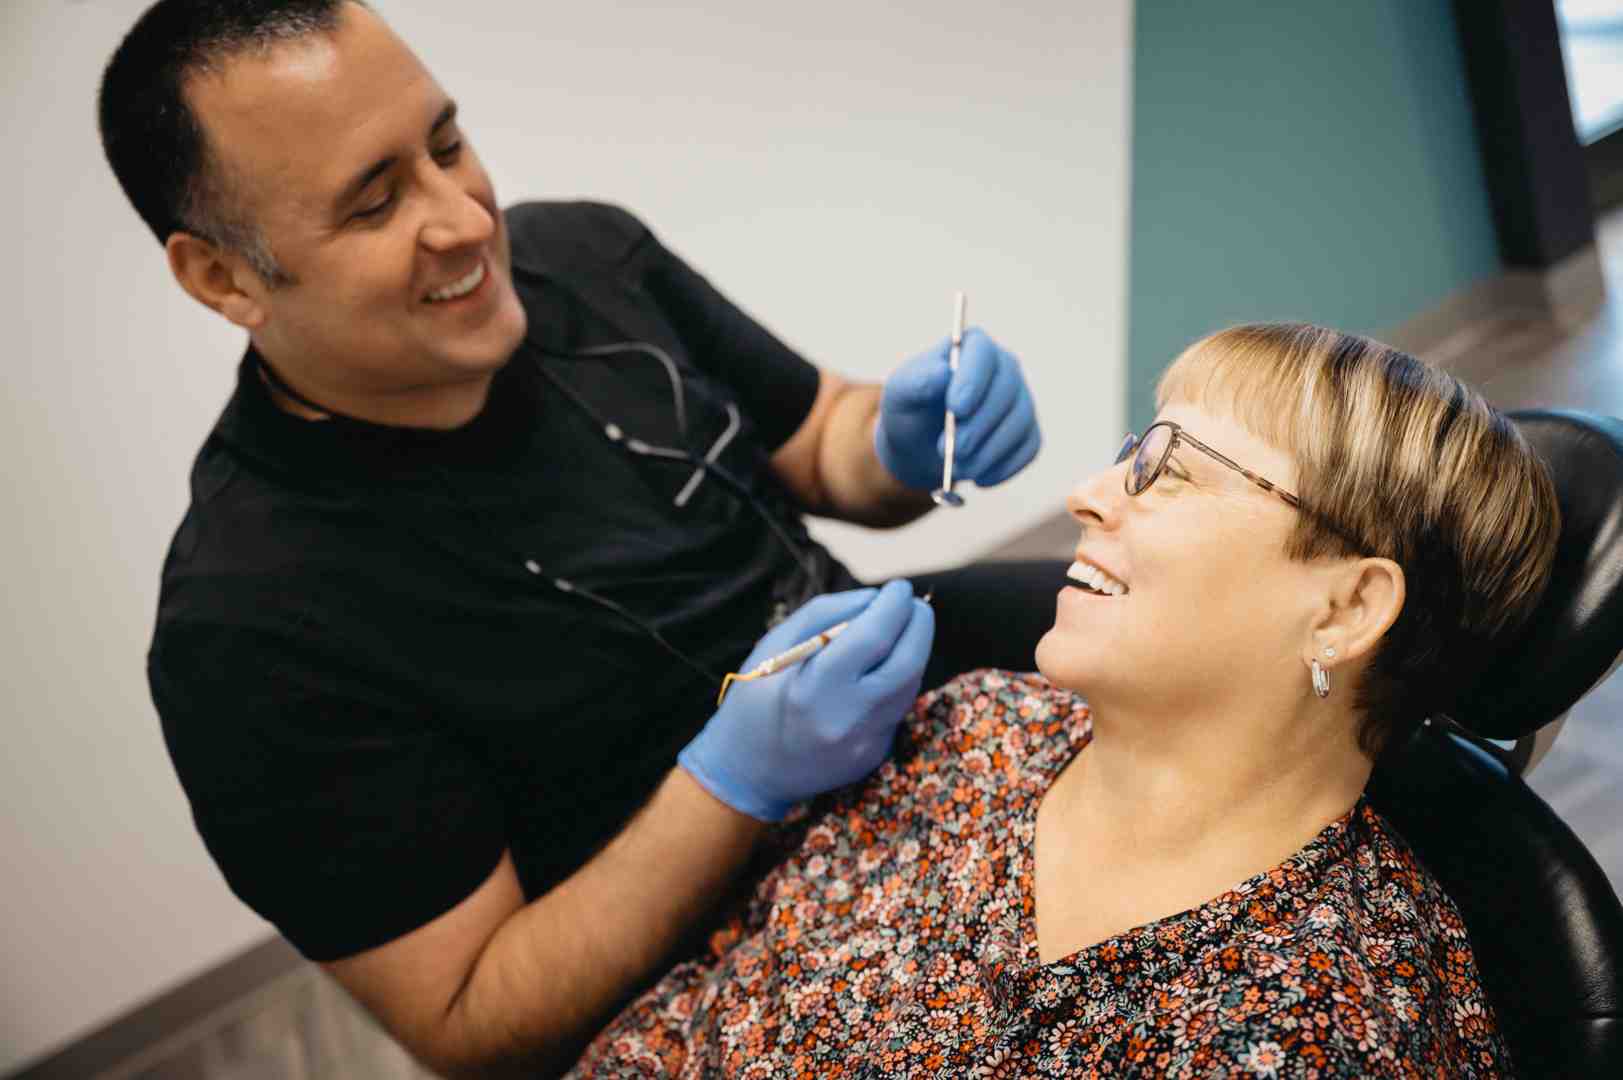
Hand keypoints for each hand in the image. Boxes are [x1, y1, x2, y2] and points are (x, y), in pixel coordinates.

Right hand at [677, 580, 933, 820]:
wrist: (746, 771)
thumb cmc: (754, 699)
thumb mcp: (774, 646)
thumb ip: (826, 614)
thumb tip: (876, 598)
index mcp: (814, 688)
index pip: (875, 636)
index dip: (895, 605)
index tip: (898, 587)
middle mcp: (847, 719)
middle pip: (908, 663)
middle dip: (919, 625)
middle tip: (913, 605)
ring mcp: (865, 743)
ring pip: (910, 685)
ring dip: (914, 651)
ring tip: (899, 630)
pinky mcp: (873, 756)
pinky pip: (898, 707)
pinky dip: (898, 679)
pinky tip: (881, 668)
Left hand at [873, 328, 1040, 491]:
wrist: (919, 445)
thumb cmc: (910, 410)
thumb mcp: (900, 394)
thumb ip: (917, 382)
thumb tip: (942, 374)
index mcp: (972, 347)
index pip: (982, 352)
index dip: (973, 379)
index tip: (956, 408)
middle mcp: (1004, 368)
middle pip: (1005, 389)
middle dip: (978, 425)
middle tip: (951, 450)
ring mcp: (1020, 400)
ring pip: (1019, 423)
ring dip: (988, 452)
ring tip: (956, 468)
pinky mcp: (1027, 432)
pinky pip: (1027, 449)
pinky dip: (1003, 468)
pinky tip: (978, 478)